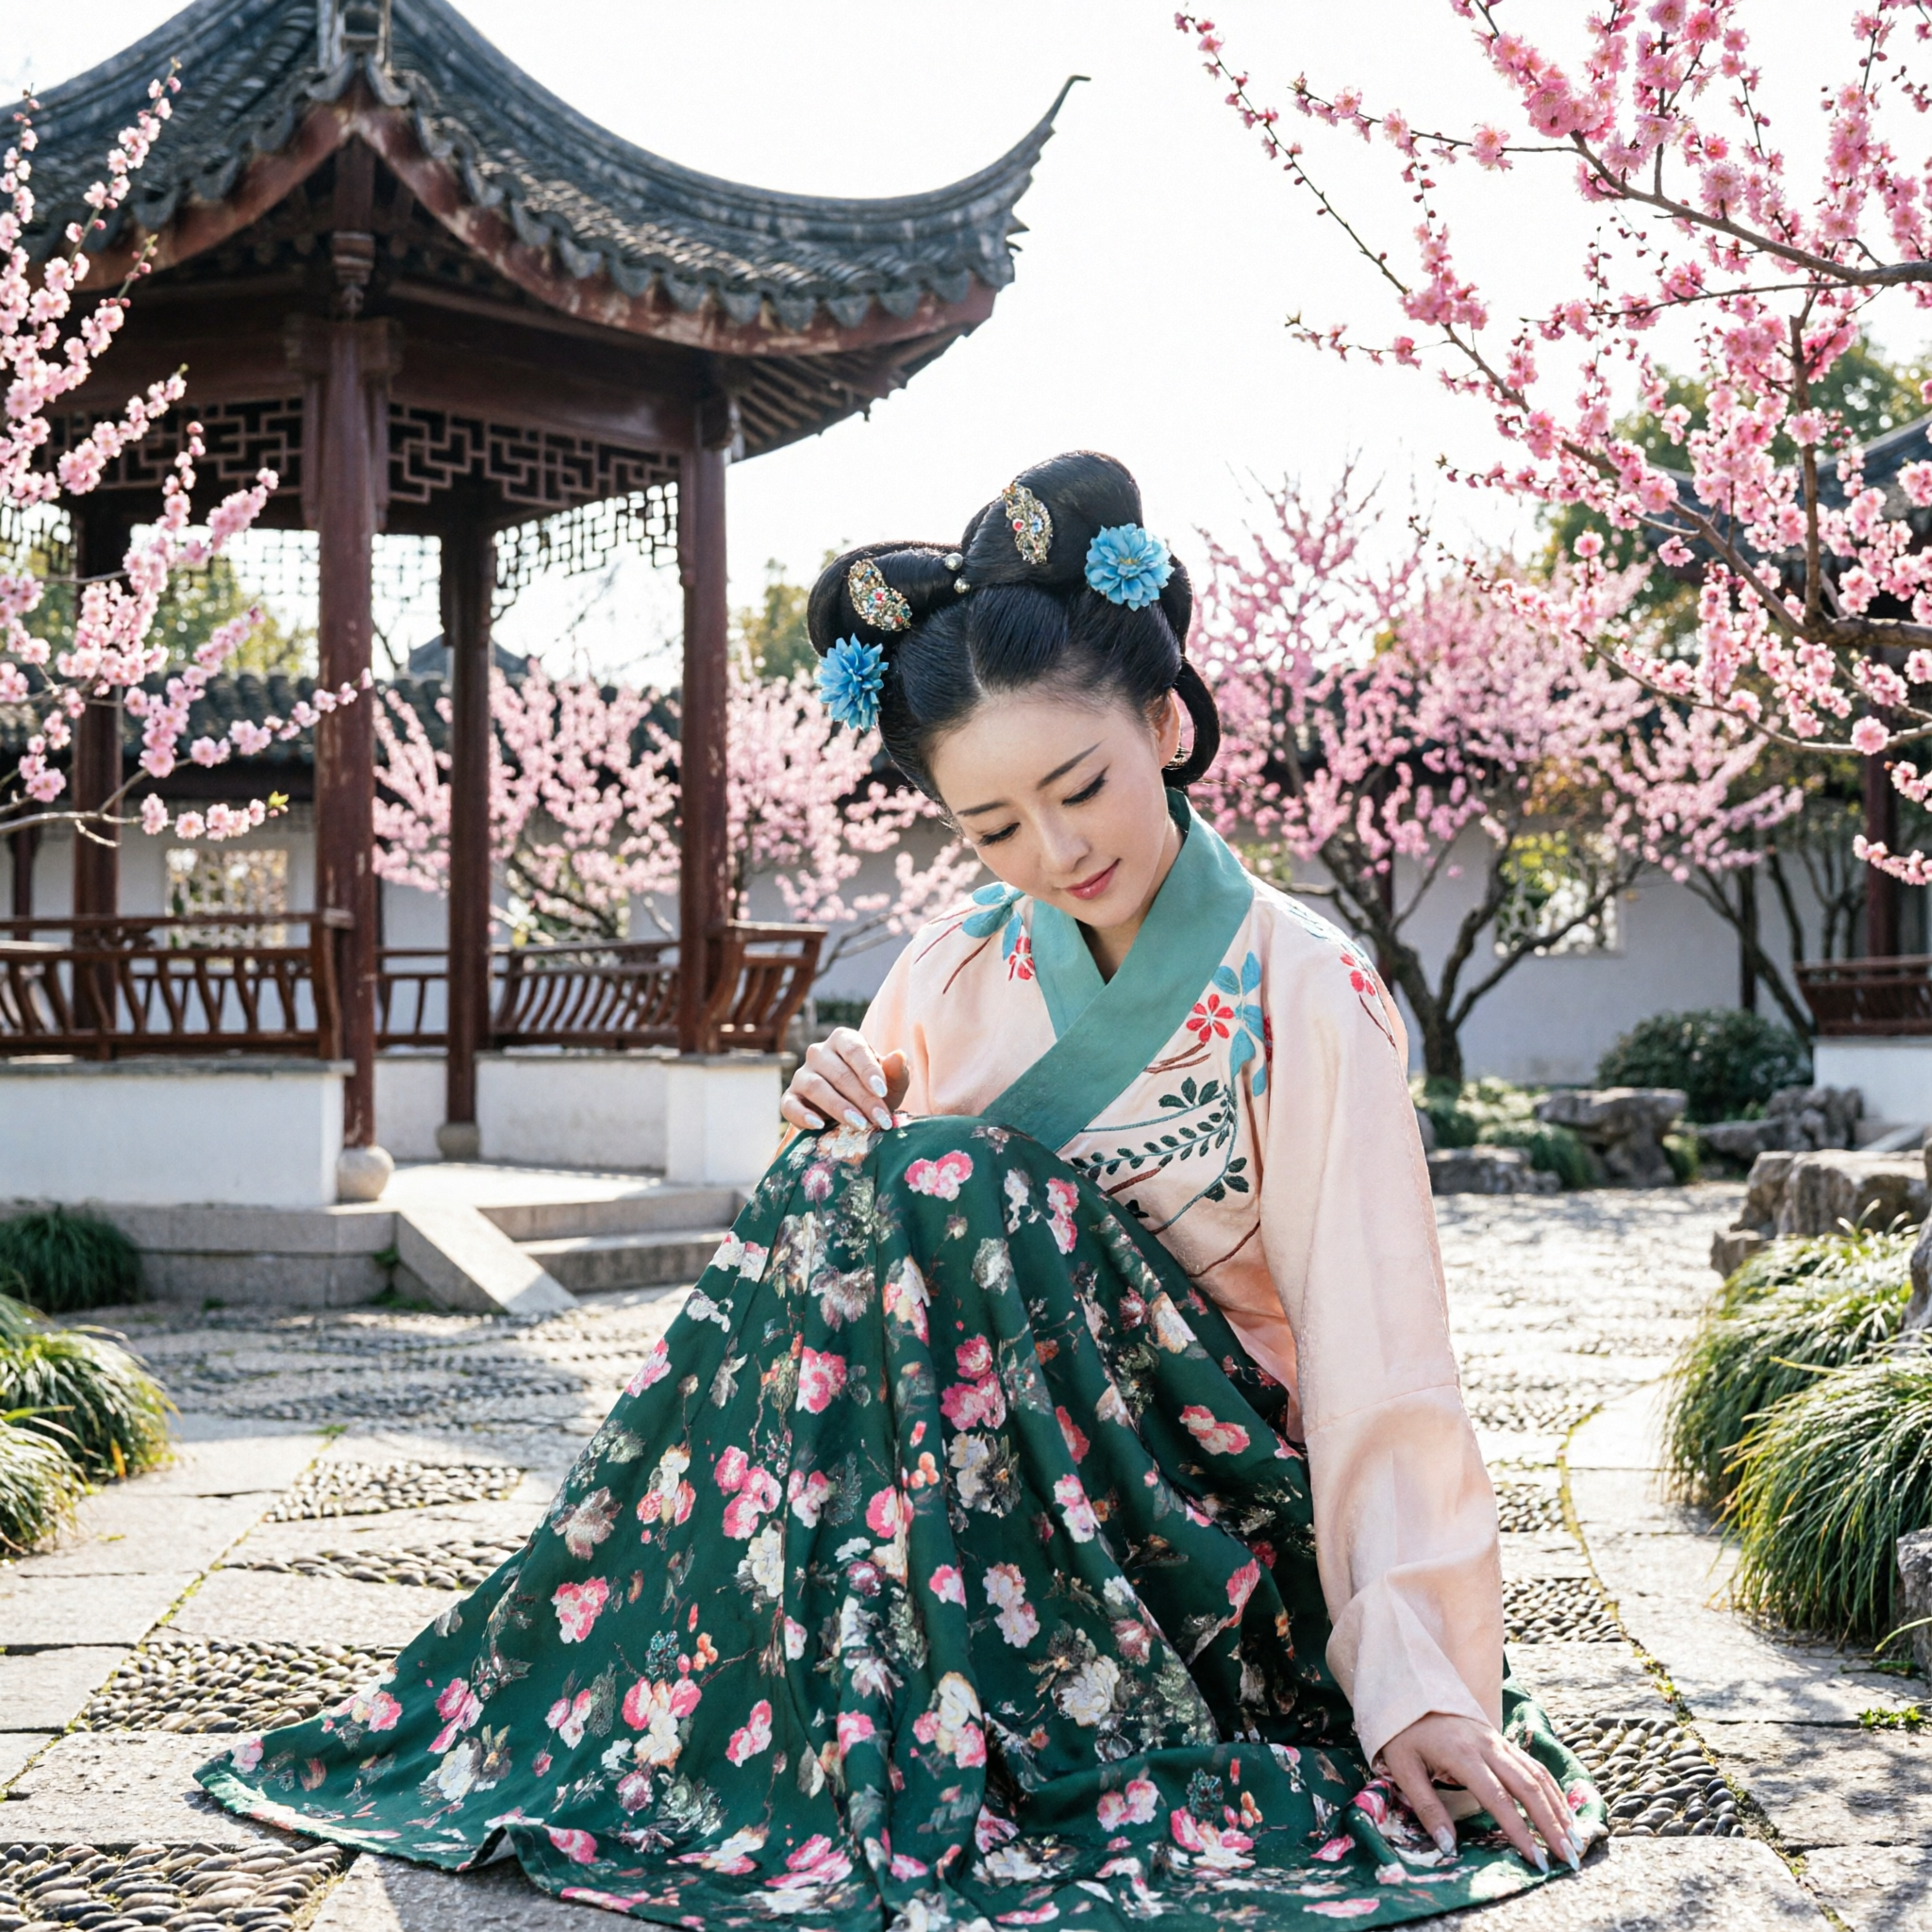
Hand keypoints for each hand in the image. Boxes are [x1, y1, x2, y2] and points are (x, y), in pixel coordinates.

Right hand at [781, 1028, 909, 1134]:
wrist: (853, 1112)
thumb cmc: (874, 1091)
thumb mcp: (891, 1084)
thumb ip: (897, 1071)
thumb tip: (899, 1056)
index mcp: (844, 1040)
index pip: (854, 1049)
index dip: (868, 1070)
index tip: (882, 1091)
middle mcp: (819, 1052)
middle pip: (839, 1073)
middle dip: (862, 1098)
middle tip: (880, 1119)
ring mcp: (802, 1075)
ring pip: (816, 1087)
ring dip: (838, 1108)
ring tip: (859, 1125)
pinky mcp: (790, 1098)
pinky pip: (790, 1105)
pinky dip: (803, 1116)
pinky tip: (820, 1126)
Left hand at [1378, 1712, 1581, 1873]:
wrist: (1409, 1686)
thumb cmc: (1402, 1731)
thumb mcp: (1402, 1767)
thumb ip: (1426, 1807)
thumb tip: (1448, 1848)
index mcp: (1462, 1754)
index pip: (1498, 1798)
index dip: (1519, 1831)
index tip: (1536, 1861)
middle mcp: (1487, 1745)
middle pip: (1528, 1786)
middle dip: (1551, 1824)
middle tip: (1569, 1859)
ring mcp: (1497, 1740)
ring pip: (1537, 1774)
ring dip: (1558, 1808)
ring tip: (1575, 1841)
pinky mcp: (1501, 1739)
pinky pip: (1533, 1765)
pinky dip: (1552, 1789)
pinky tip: (1563, 1811)